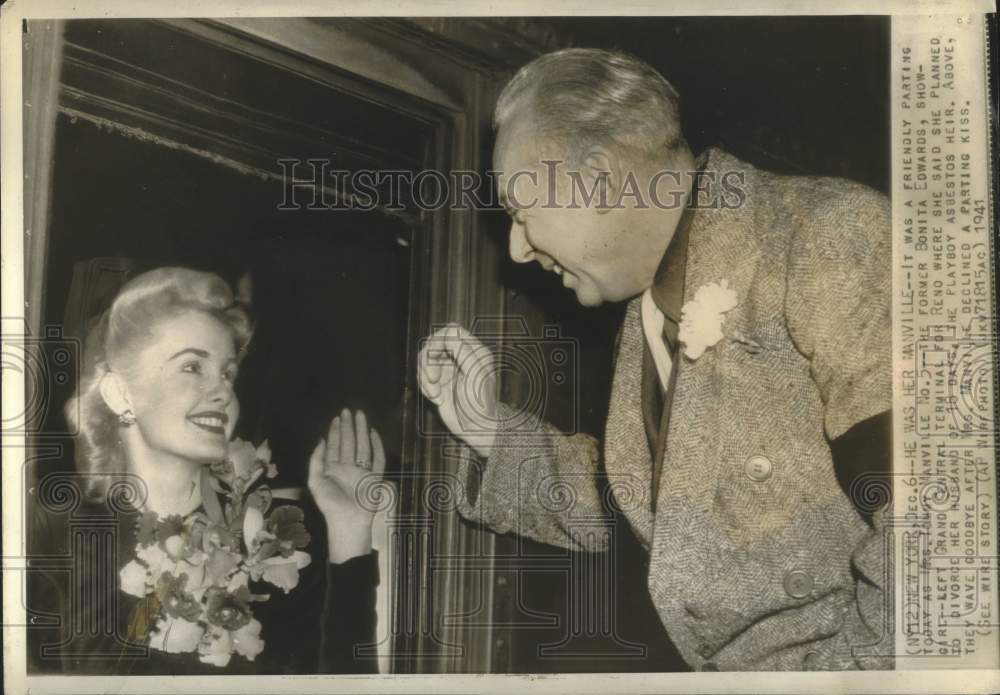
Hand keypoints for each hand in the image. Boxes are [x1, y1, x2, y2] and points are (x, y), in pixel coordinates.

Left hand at [308, 409, 385, 562]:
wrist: (347, 522)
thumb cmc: (330, 504)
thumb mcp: (316, 482)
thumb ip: (316, 461)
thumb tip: (320, 440)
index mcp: (334, 469)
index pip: (335, 446)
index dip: (335, 432)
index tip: (337, 418)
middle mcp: (348, 467)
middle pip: (349, 443)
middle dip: (348, 427)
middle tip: (348, 411)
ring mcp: (362, 471)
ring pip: (363, 446)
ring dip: (361, 431)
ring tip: (360, 416)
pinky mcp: (375, 477)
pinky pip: (378, 459)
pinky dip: (377, 446)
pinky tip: (374, 434)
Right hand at [417, 324, 497, 458]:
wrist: (476, 427)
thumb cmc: (480, 403)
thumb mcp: (474, 373)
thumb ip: (463, 351)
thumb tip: (448, 335)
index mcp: (474, 351)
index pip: (451, 331)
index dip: (439, 340)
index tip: (436, 356)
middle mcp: (460, 357)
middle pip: (434, 342)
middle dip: (428, 360)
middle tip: (433, 379)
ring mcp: (448, 369)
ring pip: (425, 359)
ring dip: (425, 377)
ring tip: (435, 394)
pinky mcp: (438, 381)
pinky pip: (422, 375)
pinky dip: (424, 386)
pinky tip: (436, 399)